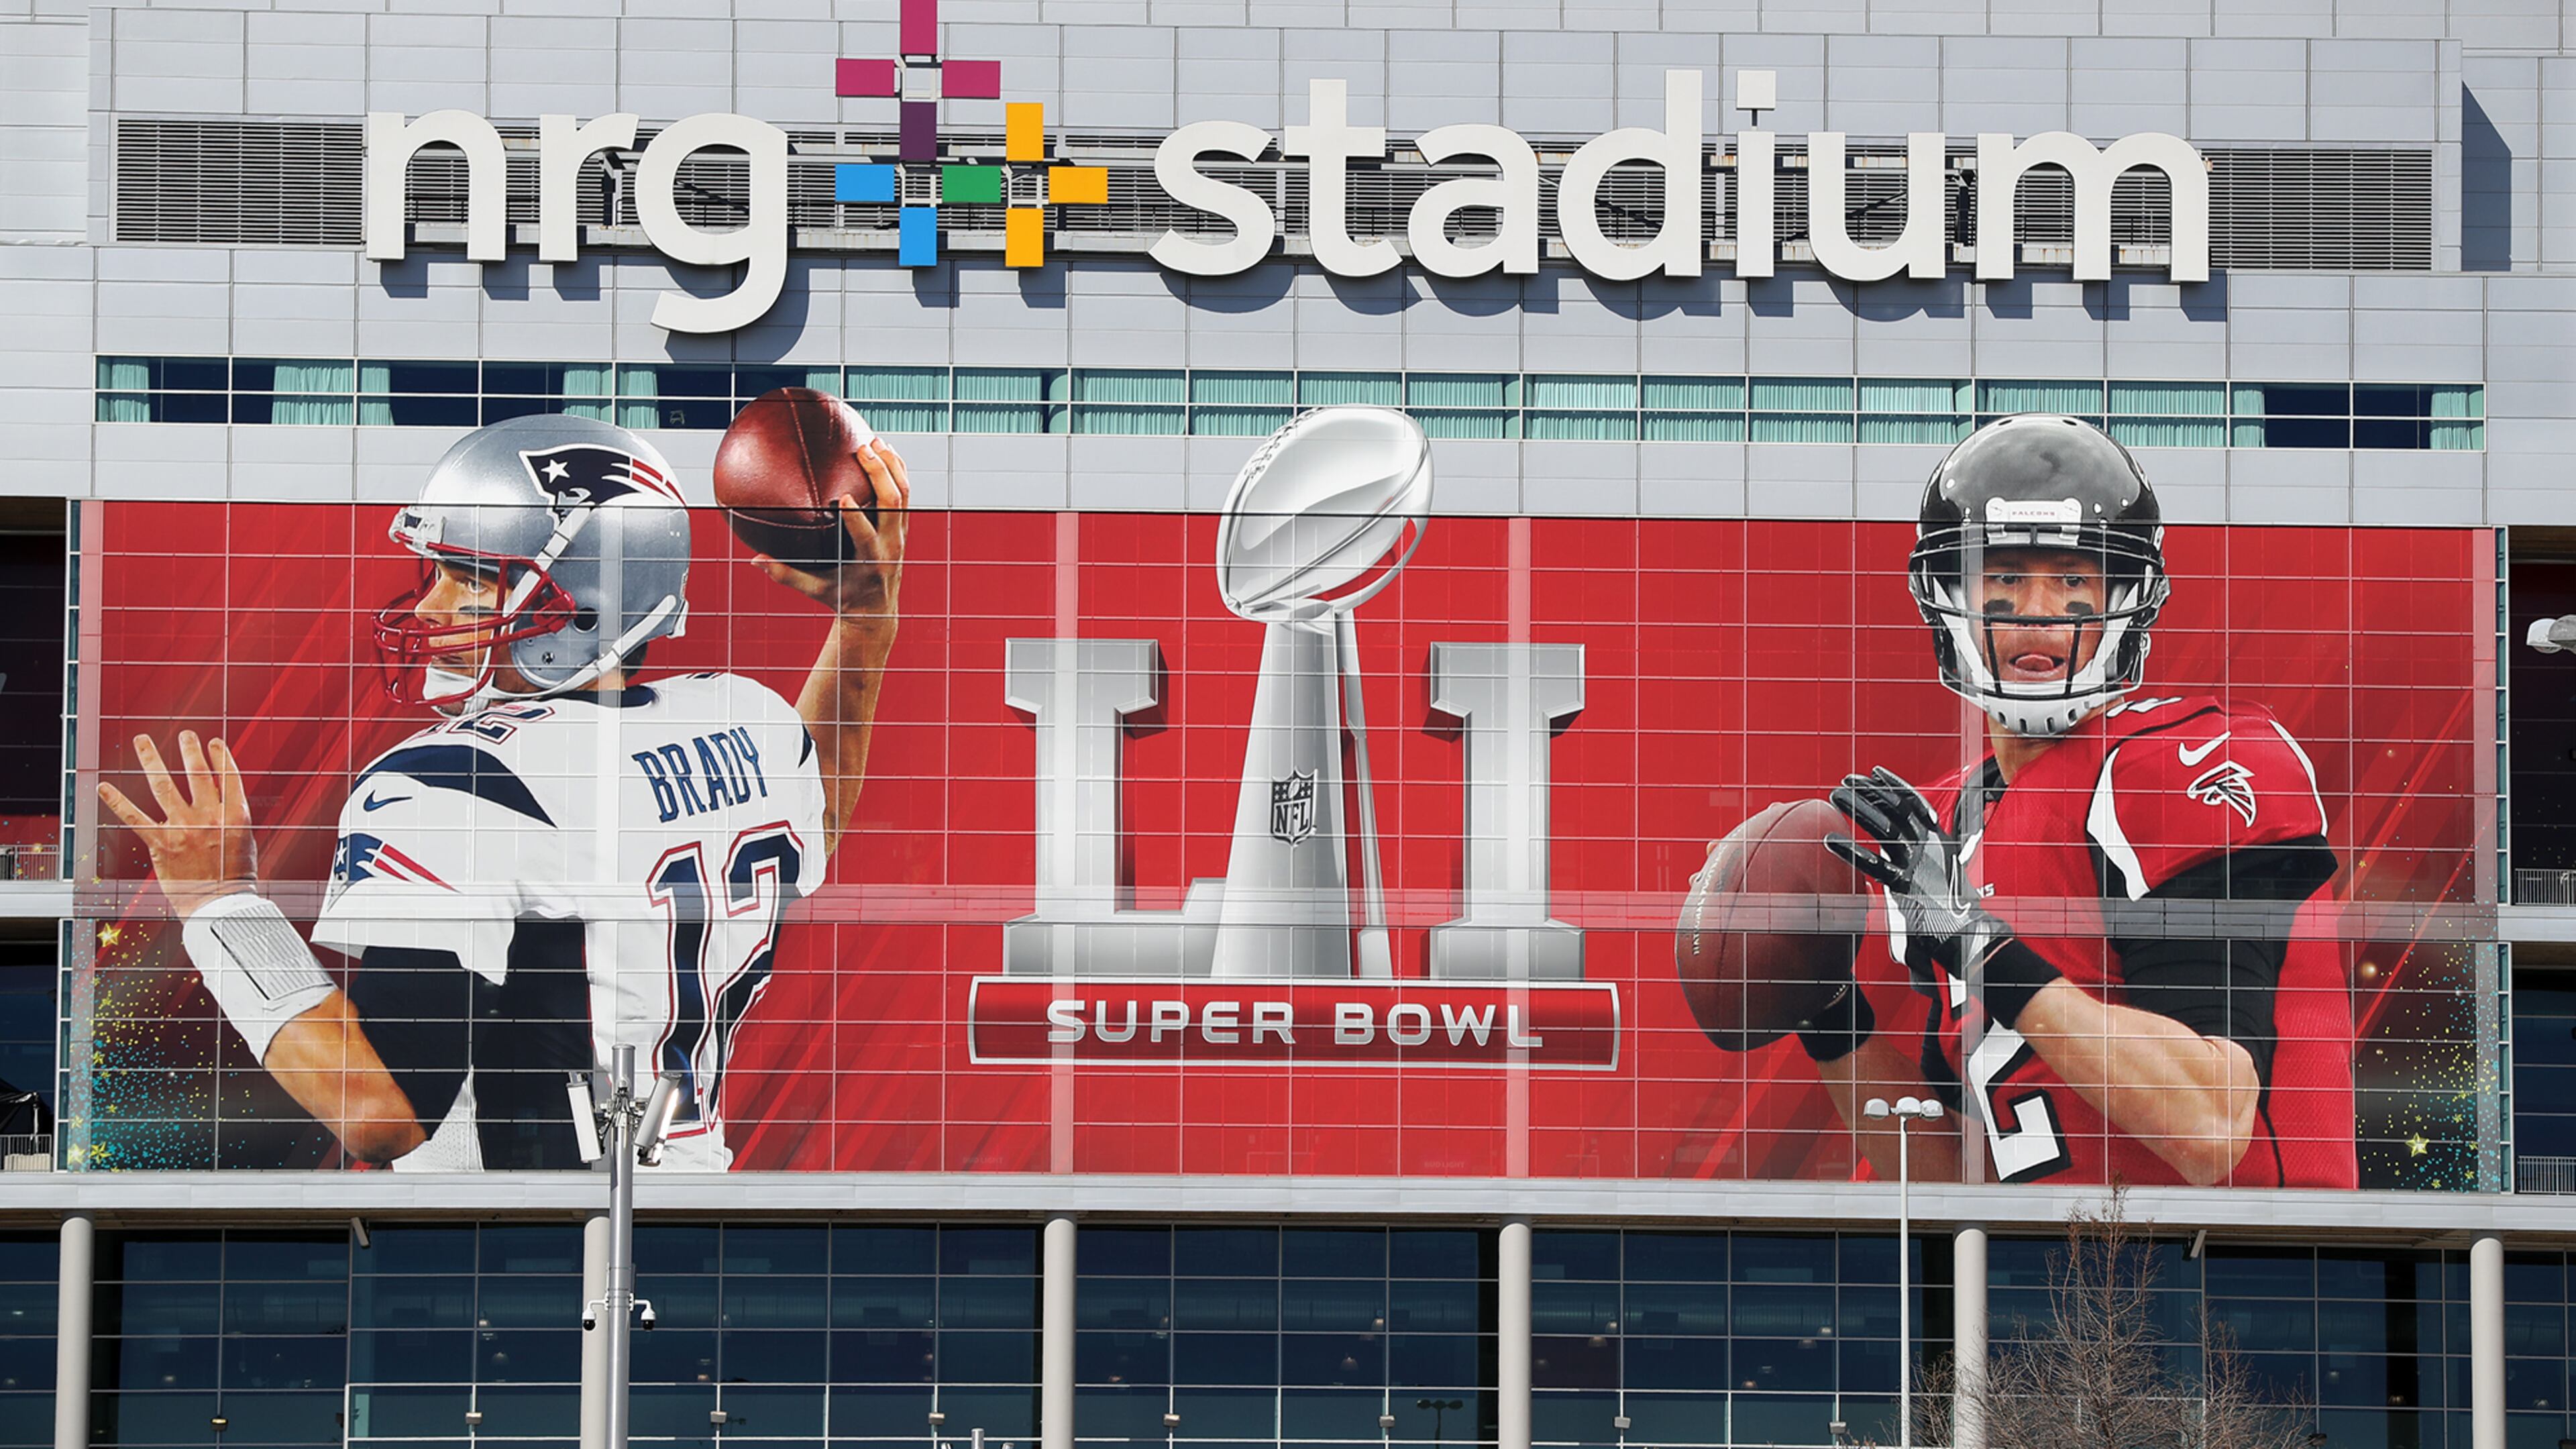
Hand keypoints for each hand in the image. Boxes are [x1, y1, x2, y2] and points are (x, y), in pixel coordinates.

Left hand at [97, 731, 257, 918]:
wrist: (219, 906)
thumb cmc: (234, 878)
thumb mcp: (244, 842)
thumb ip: (231, 818)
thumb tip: (220, 797)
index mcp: (235, 816)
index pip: (228, 776)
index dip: (221, 757)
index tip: (213, 743)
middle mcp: (209, 817)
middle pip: (198, 774)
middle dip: (190, 751)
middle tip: (186, 735)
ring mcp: (183, 828)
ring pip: (164, 786)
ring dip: (152, 759)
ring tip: (144, 741)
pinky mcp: (161, 844)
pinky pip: (135, 818)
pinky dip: (117, 801)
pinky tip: (104, 787)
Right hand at [751, 438, 909, 625]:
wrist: (876, 610)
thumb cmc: (841, 598)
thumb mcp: (814, 590)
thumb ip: (787, 575)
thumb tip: (755, 560)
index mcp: (870, 560)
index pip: (866, 536)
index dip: (858, 517)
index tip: (844, 497)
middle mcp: (890, 545)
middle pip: (893, 504)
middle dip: (880, 474)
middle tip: (863, 450)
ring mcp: (900, 534)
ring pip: (904, 494)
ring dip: (892, 466)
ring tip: (875, 441)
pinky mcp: (902, 527)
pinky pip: (905, 494)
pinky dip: (896, 471)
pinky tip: (884, 451)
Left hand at [1825, 766, 2004, 988]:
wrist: (1966, 930)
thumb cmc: (1950, 901)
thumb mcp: (1943, 866)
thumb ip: (1926, 848)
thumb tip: (1910, 836)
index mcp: (1938, 838)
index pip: (1914, 801)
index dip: (1893, 784)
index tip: (1873, 772)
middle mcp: (1928, 846)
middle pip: (1895, 808)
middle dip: (1868, 791)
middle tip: (1844, 781)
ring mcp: (1917, 864)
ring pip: (1884, 828)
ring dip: (1857, 809)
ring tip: (1834, 797)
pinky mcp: (1905, 886)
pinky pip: (1873, 866)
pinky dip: (1850, 851)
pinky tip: (1830, 841)